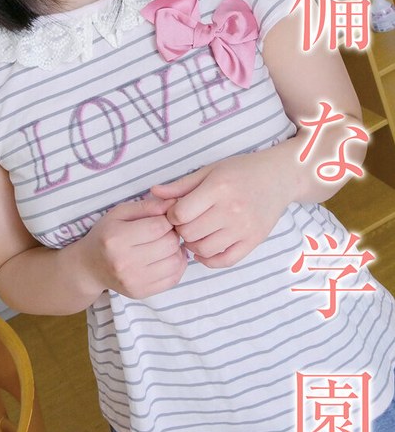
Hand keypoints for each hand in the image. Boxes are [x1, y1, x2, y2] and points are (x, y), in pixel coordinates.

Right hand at [80, 198, 187, 298]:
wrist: (89, 266)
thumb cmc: (106, 235)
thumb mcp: (119, 213)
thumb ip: (146, 206)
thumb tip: (173, 203)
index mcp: (117, 238)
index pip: (158, 226)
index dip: (168, 219)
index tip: (166, 218)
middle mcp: (124, 262)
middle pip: (169, 244)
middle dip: (173, 234)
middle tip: (167, 231)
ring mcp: (133, 281)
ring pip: (175, 262)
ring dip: (177, 250)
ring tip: (168, 244)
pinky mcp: (140, 292)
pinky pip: (173, 279)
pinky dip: (178, 265)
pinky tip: (168, 257)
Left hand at [150, 152, 290, 268]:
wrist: (278, 177)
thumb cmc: (241, 171)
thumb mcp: (209, 171)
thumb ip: (181, 185)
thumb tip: (153, 193)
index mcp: (218, 188)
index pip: (181, 214)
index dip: (171, 215)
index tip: (176, 211)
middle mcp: (231, 210)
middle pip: (190, 233)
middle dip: (181, 230)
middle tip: (184, 223)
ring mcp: (244, 228)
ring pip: (204, 249)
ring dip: (193, 245)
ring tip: (194, 234)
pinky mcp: (253, 241)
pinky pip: (224, 261)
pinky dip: (209, 259)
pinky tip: (204, 249)